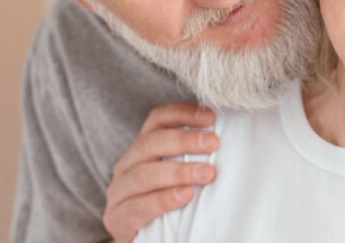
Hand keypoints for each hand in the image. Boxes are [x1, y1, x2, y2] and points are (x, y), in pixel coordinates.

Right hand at [103, 103, 219, 242]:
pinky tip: (185, 196)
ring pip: (143, 175)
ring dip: (178, 171)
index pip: (157, 119)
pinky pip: (137, 207)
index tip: (210, 117)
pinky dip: (163, 200)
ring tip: (207, 173)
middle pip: (149, 143)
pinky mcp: (116, 219)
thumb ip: (193, 155)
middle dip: (183, 140)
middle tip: (213, 143)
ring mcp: (118, 192)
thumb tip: (229, 136)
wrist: (143, 238)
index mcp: (142, 148)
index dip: (182, 113)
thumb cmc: (168, 199)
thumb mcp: (178, 172)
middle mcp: (126, 165)